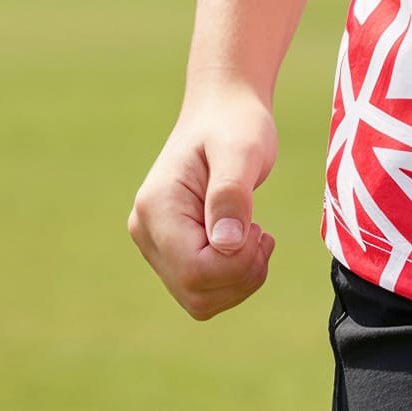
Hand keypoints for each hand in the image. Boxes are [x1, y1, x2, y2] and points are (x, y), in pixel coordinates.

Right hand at [127, 82, 278, 319]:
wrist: (224, 110)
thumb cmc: (235, 123)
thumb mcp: (243, 148)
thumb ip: (232, 193)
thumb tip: (226, 243)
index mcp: (156, 207)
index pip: (194, 269)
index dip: (236, 264)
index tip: (261, 229)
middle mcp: (147, 232)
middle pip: (195, 292)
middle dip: (240, 275)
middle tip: (264, 235)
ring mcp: (157, 244)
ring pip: (199, 300)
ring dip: (239, 280)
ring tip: (257, 236)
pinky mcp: (174, 251)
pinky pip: (202, 289)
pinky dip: (232, 278)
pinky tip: (246, 242)